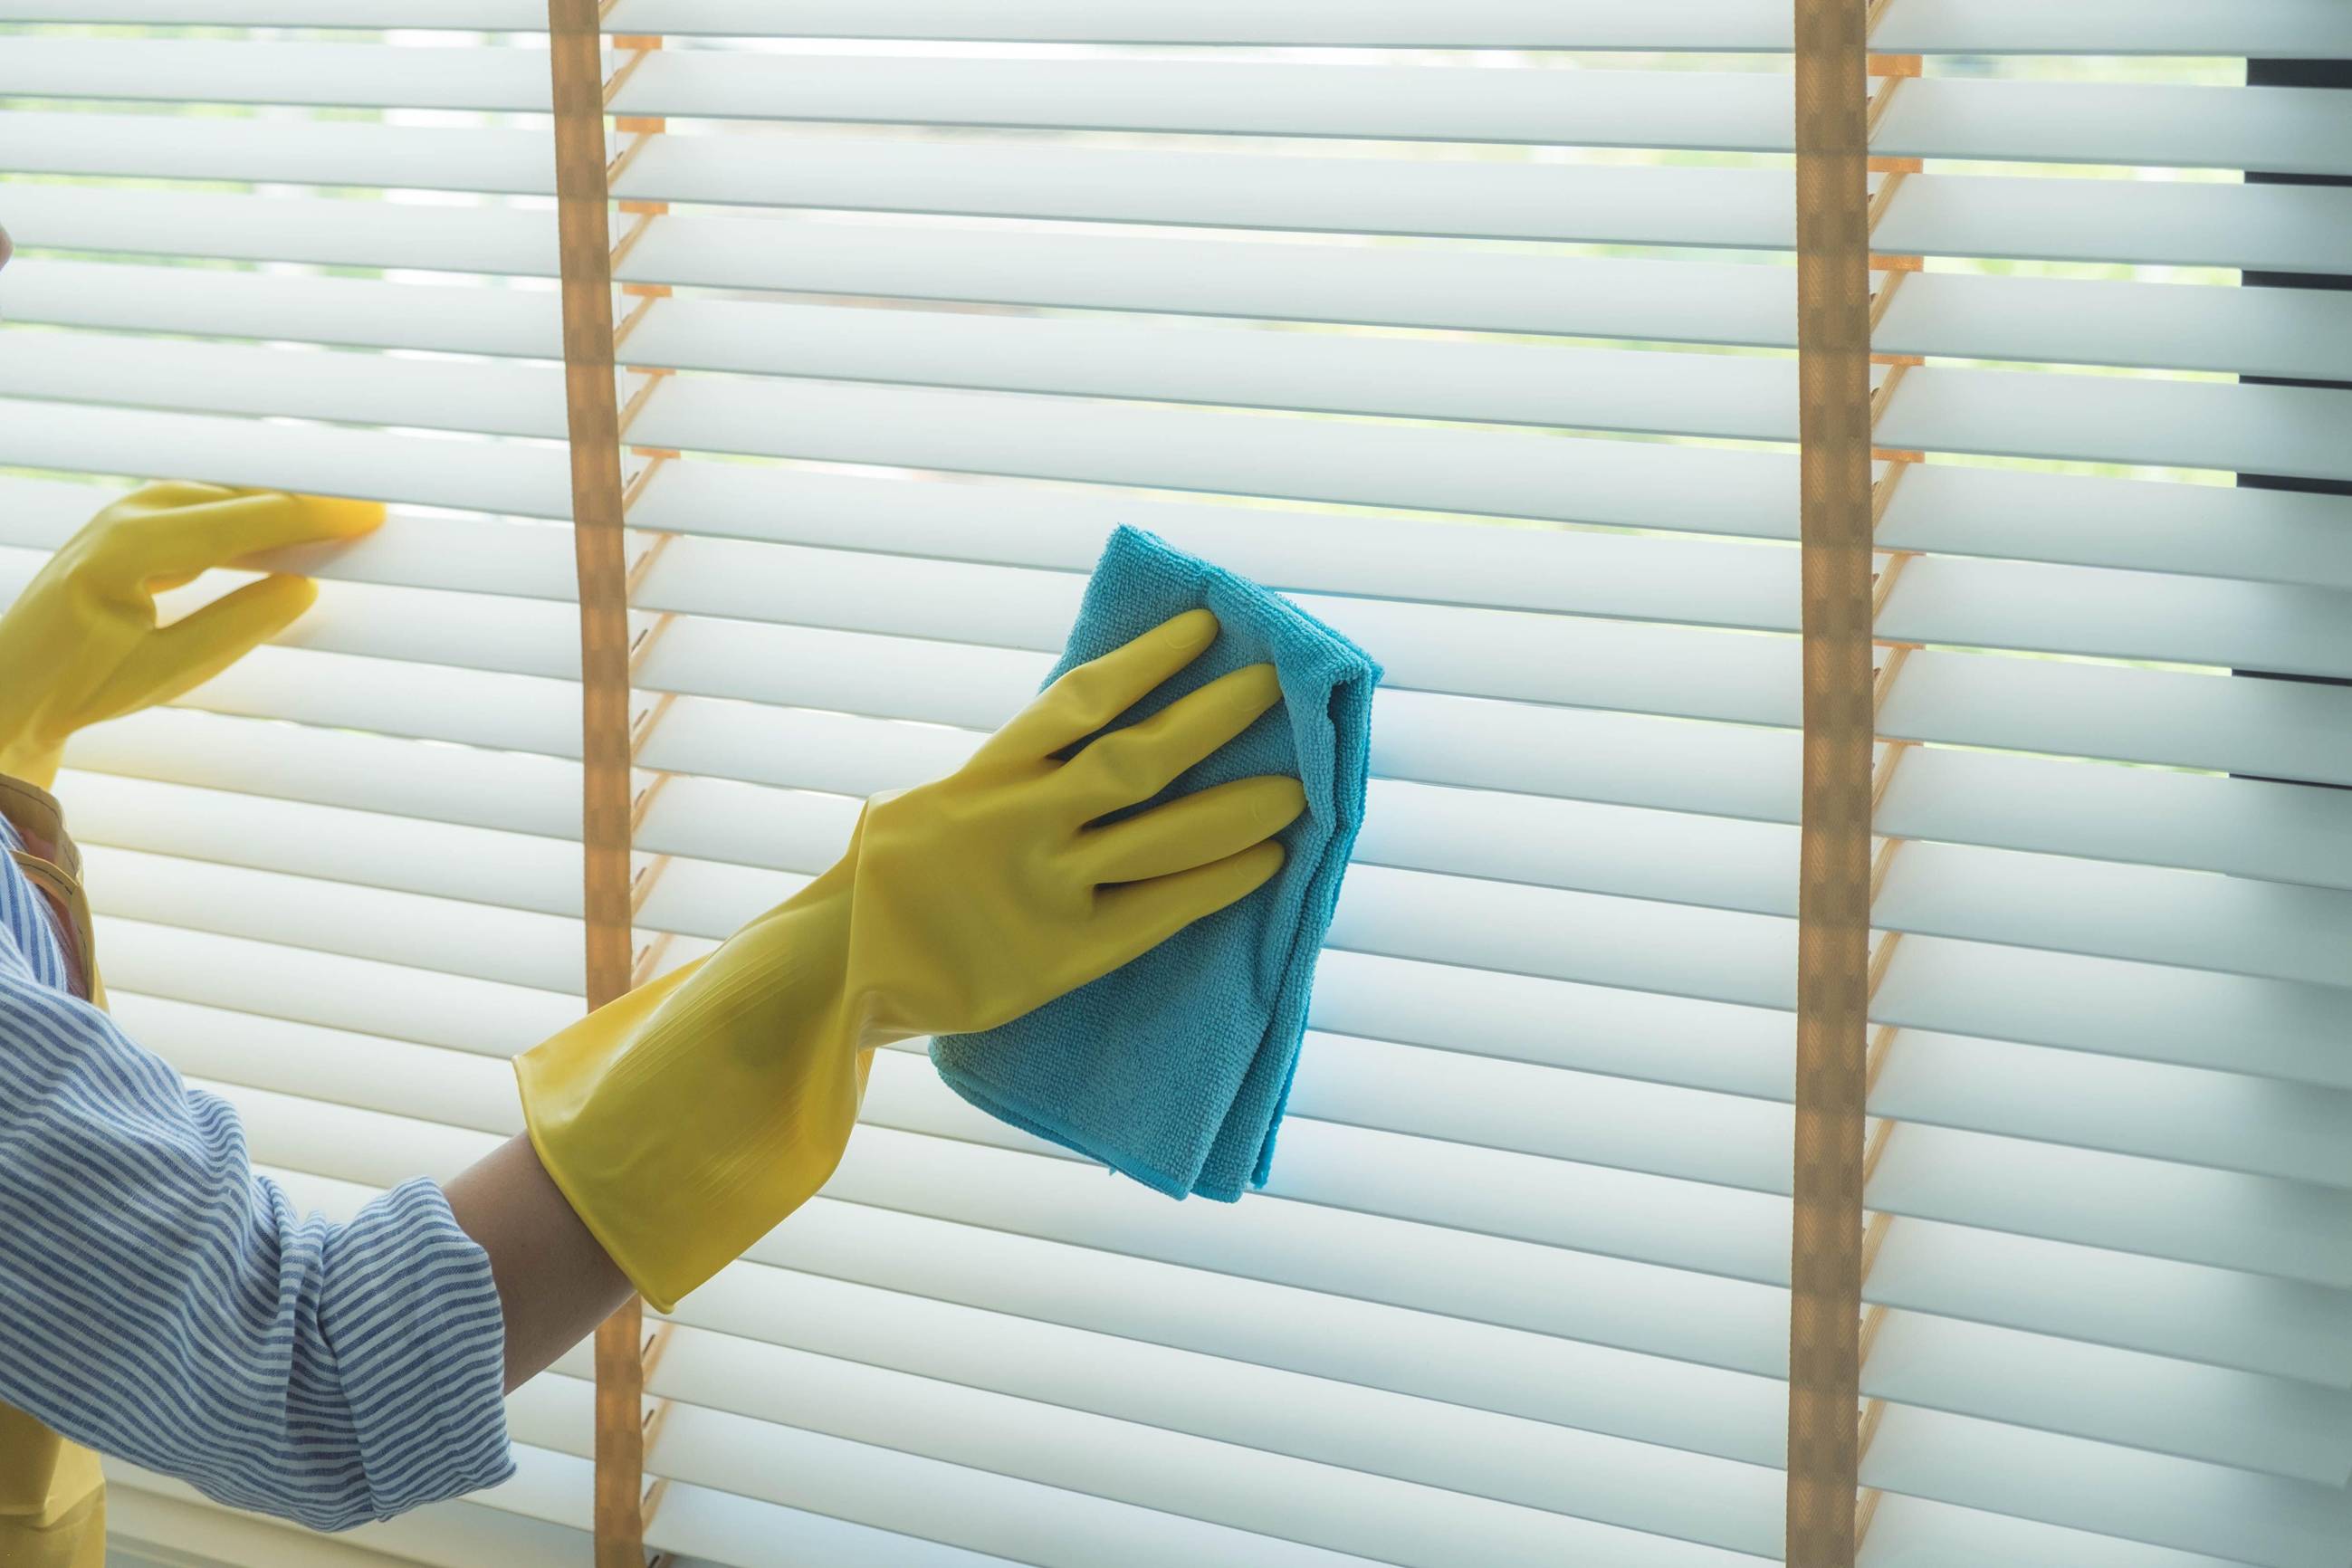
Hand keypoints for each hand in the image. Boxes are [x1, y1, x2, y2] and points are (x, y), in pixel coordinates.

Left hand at [0, 482, 382, 786]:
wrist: (10, 686)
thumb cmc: (77, 688)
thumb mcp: (164, 671)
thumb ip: (236, 626)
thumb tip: (302, 587)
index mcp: (131, 550)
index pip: (245, 519)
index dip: (313, 516)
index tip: (367, 513)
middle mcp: (124, 518)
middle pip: (235, 498)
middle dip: (301, 506)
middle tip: (364, 519)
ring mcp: (120, 517)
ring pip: (217, 498)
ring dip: (272, 510)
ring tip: (327, 529)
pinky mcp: (123, 529)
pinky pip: (196, 509)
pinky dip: (241, 518)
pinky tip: (269, 535)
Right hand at [847, 605, 1303, 1041]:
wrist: (835, 974)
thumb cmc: (900, 883)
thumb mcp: (934, 807)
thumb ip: (1012, 774)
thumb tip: (1097, 720)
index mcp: (982, 777)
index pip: (1076, 702)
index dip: (1145, 660)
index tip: (1204, 626)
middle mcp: (1013, 824)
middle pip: (1134, 760)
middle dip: (1209, 718)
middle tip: (1275, 685)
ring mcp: (1040, 892)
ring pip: (1159, 837)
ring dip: (1236, 808)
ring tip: (1300, 786)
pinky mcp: (1061, 957)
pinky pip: (1159, 912)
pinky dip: (1217, 884)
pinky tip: (1266, 861)